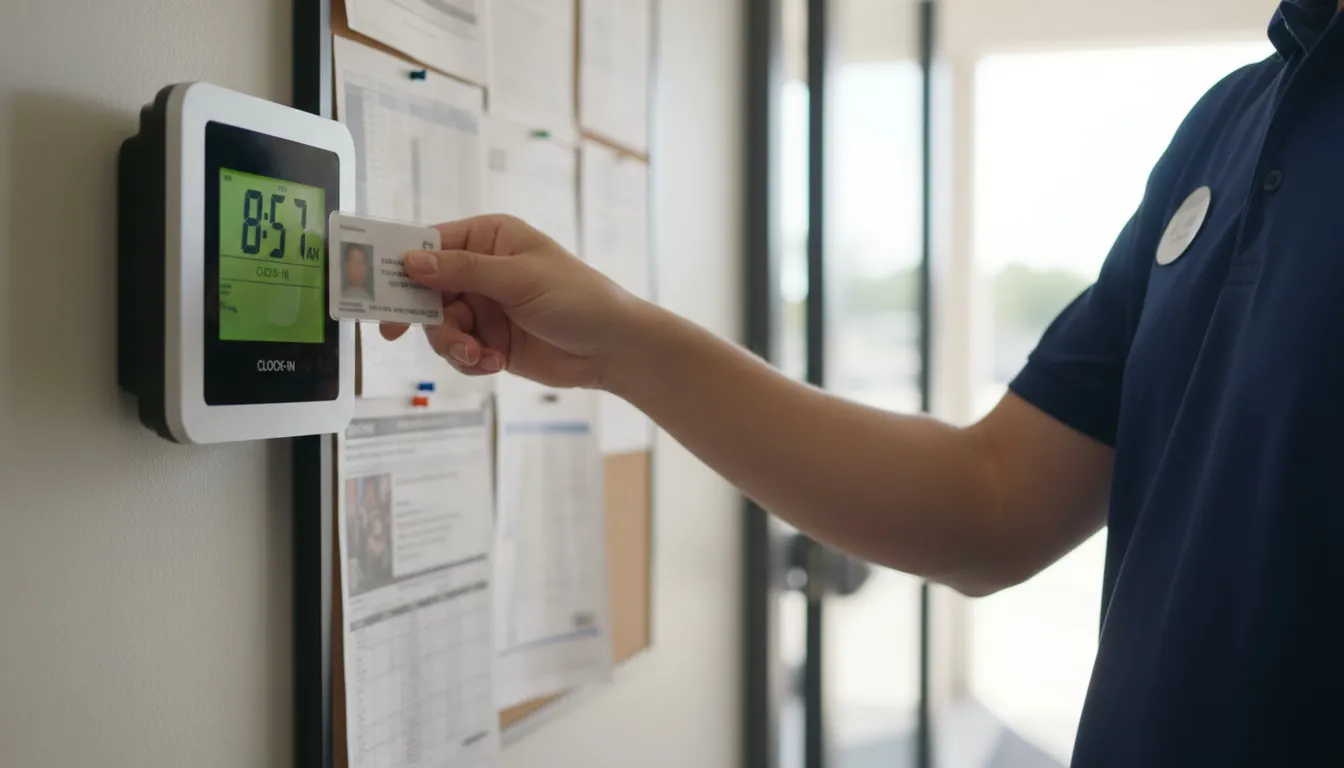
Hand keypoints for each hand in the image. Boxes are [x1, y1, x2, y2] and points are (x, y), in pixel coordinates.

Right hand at [380, 214, 643, 388]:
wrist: (614, 348)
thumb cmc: (579, 299)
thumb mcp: (521, 279)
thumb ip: (465, 271)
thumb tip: (412, 261)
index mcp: (488, 238)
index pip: (430, 243)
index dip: (399, 262)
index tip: (370, 284)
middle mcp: (481, 269)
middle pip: (425, 289)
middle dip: (421, 314)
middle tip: (394, 331)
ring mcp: (484, 306)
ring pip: (438, 325)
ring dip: (451, 343)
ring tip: (476, 354)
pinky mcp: (489, 340)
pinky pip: (458, 350)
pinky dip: (468, 360)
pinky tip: (492, 363)